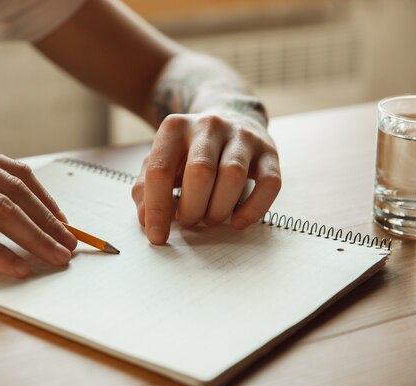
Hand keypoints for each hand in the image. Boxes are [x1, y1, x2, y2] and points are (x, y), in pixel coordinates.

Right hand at [0, 137, 76, 276]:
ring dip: (35, 239)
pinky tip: (18, 269)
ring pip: (2, 211)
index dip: (47, 202)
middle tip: (70, 247)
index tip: (66, 225)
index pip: (19, 174)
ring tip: (55, 259)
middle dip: (49, 224)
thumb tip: (23, 220)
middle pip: (17, 194)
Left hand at [131, 112, 280, 243]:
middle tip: (189, 221)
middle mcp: (209, 126)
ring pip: (233, 176)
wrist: (232, 119)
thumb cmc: (190, 152)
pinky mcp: (269, 151)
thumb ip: (147, 189)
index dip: (157, 208)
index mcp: (175, 128)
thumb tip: (147, 221)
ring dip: (218, 209)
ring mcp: (242, 136)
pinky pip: (269, 183)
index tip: (157, 236)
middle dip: (192, 208)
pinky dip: (254, 209)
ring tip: (210, 219)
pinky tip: (237, 222)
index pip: (160, 170)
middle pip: (200, 172)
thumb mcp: (162, 162)